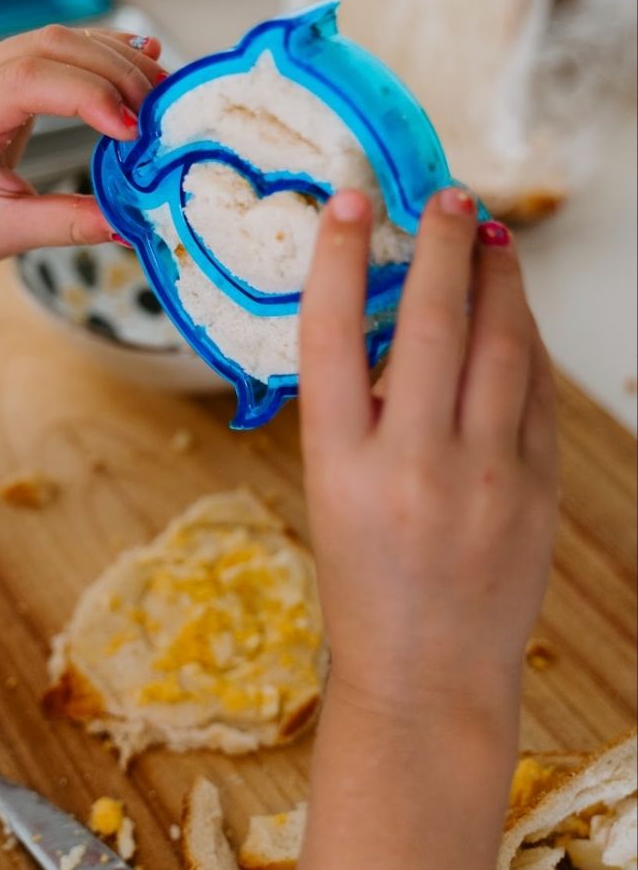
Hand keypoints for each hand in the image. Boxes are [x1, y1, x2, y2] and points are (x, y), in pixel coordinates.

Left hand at [0, 25, 164, 269]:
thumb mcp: (4, 234)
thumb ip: (66, 224)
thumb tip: (128, 223)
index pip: (28, 81)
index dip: (88, 96)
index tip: (131, 133)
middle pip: (51, 47)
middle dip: (114, 72)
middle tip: (161, 110)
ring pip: (60, 39)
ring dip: (115, 59)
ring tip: (162, 89)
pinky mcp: (7, 70)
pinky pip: (59, 47)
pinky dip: (103, 52)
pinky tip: (140, 58)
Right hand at [297, 187, 558, 869]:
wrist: (426, 674)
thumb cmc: (363, 583)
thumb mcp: (332, 492)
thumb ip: (359, 412)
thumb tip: (396, 324)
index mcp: (339, 464)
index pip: (329, 334)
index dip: (337, 257)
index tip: (348, 202)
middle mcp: (412, 463)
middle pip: (431, 321)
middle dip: (440, 243)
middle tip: (444, 195)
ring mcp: (485, 477)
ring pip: (503, 344)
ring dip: (498, 279)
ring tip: (490, 239)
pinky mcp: (537, 490)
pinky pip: (539, 391)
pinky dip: (528, 340)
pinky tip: (517, 313)